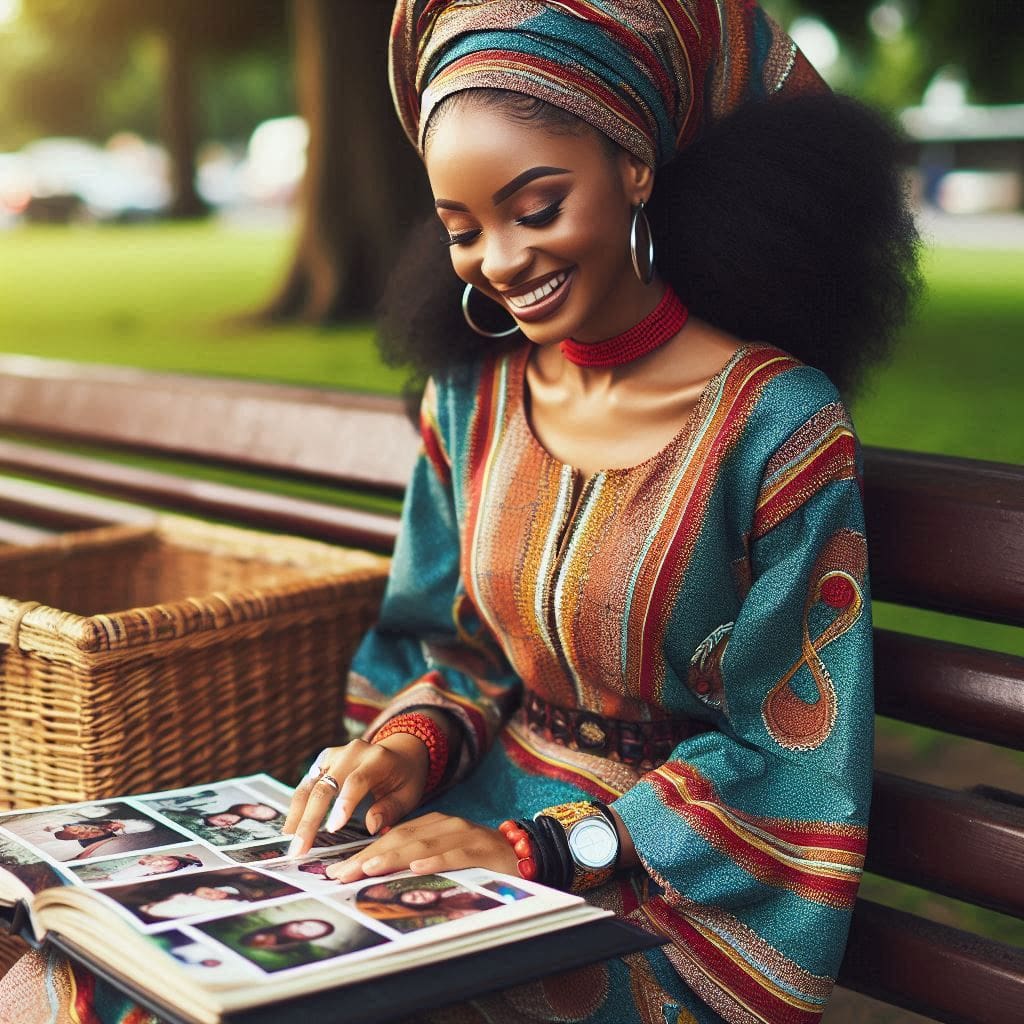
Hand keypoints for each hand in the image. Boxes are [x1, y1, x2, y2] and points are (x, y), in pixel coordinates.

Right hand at [282, 734, 430, 857]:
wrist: (400, 750)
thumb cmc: (405, 777)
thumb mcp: (409, 793)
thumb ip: (391, 809)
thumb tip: (371, 827)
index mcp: (378, 758)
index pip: (357, 780)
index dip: (344, 803)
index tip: (333, 829)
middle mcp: (352, 752)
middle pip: (326, 785)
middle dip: (310, 819)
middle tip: (300, 849)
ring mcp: (335, 754)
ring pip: (310, 785)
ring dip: (298, 815)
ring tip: (290, 842)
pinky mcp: (323, 761)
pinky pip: (306, 784)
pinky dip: (297, 807)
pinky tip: (291, 828)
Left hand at [325, 812, 519, 882]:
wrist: (529, 855)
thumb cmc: (482, 862)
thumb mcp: (446, 858)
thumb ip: (418, 860)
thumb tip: (377, 877)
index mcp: (435, 825)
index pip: (393, 838)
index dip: (364, 853)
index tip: (337, 871)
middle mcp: (447, 825)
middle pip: (401, 840)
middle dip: (369, 857)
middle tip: (342, 875)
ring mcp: (465, 835)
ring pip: (423, 845)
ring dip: (394, 857)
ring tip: (368, 868)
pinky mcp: (483, 849)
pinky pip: (456, 854)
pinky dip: (436, 860)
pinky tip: (418, 868)